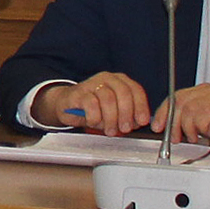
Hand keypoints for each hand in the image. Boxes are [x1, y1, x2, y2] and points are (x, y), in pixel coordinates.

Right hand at [33, 71, 152, 134]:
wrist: (68, 105)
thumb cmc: (94, 108)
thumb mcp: (115, 112)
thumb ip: (127, 115)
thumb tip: (138, 122)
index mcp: (119, 81)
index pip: (135, 90)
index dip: (141, 106)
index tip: (141, 121)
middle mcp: (107, 78)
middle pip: (123, 93)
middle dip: (126, 113)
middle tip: (125, 128)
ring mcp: (92, 83)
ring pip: (108, 98)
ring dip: (111, 118)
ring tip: (110, 130)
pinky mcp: (78, 92)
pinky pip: (91, 104)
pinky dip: (95, 116)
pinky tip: (93, 122)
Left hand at [154, 84, 209, 148]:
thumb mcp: (205, 125)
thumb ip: (188, 123)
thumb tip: (168, 130)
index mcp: (201, 93)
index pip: (175, 97)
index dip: (163, 112)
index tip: (157, 126)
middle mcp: (208, 91)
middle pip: (179, 101)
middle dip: (172, 122)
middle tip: (175, 137)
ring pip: (189, 108)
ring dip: (186, 127)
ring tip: (194, 137)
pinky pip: (204, 113)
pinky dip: (200, 126)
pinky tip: (205, 133)